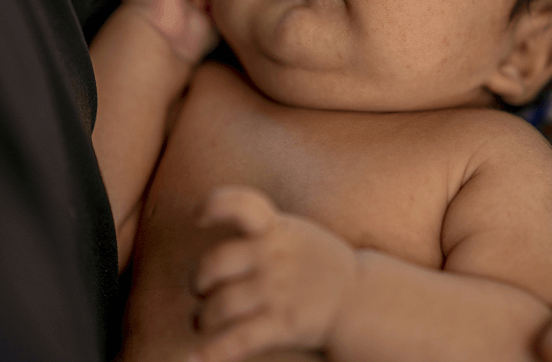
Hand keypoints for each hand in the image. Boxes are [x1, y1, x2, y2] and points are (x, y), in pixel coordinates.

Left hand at [189, 186, 358, 361]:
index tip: (199, 218)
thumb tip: (210, 237)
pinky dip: (210, 353)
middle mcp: (275, 256)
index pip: (242, 205)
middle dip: (199, 281)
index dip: (214, 205)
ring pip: (218, 306)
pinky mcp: (283, 324)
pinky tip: (191, 360)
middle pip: (214, 264)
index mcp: (277, 229)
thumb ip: (259, 230)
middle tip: (203, 291)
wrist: (360, 299)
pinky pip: (237, 340)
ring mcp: (279, 291)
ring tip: (204, 321)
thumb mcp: (294, 233)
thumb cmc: (316, 264)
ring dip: (203, 318)